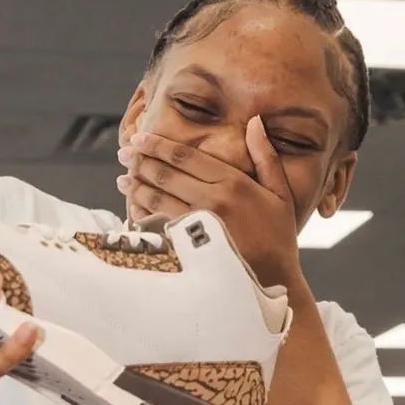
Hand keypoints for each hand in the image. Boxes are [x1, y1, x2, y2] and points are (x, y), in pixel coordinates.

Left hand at [117, 120, 303, 289]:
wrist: (275, 283)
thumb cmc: (278, 240)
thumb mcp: (281, 194)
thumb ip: (266, 156)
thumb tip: (255, 121)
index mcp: (232, 181)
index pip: (185, 156)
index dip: (158, 145)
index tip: (139, 139)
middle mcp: (213, 199)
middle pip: (166, 174)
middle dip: (141, 162)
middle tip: (124, 155)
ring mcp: (199, 225)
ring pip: (158, 200)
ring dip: (137, 188)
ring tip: (124, 181)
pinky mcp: (189, 249)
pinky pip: (158, 228)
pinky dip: (142, 218)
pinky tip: (131, 211)